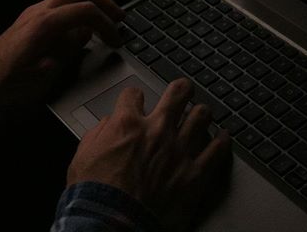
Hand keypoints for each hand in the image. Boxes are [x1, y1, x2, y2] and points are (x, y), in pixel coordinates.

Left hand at [0, 0, 124, 113]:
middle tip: (118, 16)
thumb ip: (67, 51)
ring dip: (89, 3)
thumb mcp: (44, 76)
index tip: (116, 38)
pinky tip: (82, 28)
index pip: (85, 11)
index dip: (106, 23)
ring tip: (104, 20)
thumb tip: (85, 34)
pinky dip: (75, 10)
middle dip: (102, 0)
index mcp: (43, 25)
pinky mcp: (28, 20)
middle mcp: (37, 12)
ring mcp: (31, 13)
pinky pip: (58, 5)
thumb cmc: (6, 85)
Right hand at [66, 78, 231, 231]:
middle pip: (178, 92)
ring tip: (202, 114)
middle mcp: (157, 130)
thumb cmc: (95, 196)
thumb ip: (99, 133)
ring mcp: (179, 150)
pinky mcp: (195, 174)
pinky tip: (224, 137)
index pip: (134, 94)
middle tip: (184, 90)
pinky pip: (217, 150)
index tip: (137, 103)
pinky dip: (222, 142)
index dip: (134, 98)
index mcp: (128, 124)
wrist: (112, 225)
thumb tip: (109, 125)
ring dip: (201, 113)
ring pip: (201, 115)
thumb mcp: (82, 156)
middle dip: (182, 89)